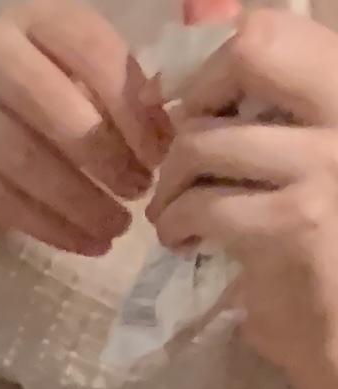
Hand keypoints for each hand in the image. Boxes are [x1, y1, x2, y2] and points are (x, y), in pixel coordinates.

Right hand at [0, 0, 173, 259]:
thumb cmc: (28, 107)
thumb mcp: (75, 81)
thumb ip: (118, 91)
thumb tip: (171, 133)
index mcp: (34, 18)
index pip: (91, 51)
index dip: (131, 105)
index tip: (160, 153)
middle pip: (54, 108)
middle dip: (105, 157)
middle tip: (139, 192)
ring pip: (24, 159)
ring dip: (78, 201)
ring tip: (115, 227)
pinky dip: (45, 225)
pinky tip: (80, 241)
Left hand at [153, 8, 337, 388]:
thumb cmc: (329, 252)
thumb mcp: (317, 167)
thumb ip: (282, 121)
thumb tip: (197, 89)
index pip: (281, 31)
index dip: (222, 68)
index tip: (204, 113)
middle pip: (253, 49)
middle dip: (197, 102)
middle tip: (186, 157)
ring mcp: (330, 163)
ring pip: (205, 142)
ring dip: (172, 187)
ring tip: (178, 217)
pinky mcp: (296, 221)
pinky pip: (202, 206)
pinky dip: (177, 228)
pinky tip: (189, 245)